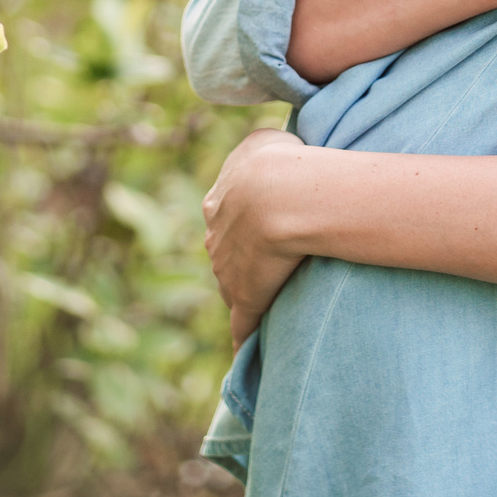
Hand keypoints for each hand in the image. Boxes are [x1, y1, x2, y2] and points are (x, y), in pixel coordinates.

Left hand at [202, 128, 313, 346]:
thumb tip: (270, 151)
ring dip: (248, 293)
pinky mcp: (245, 298)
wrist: (278, 195)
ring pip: (234, 286)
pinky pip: (242, 325)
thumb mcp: (264, 141)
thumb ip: (261, 149)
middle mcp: (216, 238)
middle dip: (242, 258)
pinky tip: (245, 355)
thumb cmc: (281, 161)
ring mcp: (228, 271)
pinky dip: (244, 339)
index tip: (260, 229)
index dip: (244, 224)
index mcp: (218, 201)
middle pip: (226, 253)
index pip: (226, 218)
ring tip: (269, 303)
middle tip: (269, 263)